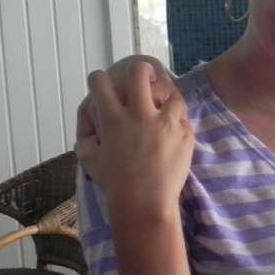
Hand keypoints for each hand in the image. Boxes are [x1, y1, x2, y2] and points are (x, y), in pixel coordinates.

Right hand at [75, 62, 192, 224]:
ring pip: (172, 93)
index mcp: (113, 120)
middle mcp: (140, 116)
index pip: (100, 82)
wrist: (146, 203)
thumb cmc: (116, 185)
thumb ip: (88, 141)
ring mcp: (166, 123)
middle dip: (141, 71)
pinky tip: (172, 135)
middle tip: (143, 82)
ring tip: (163, 113)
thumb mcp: (90, 162)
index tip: (105, 87)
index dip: (99, 80)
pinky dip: (177, 123)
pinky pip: (183, 118)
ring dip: (167, 100)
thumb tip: (92, 132)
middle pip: (141, 72)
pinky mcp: (186, 133)